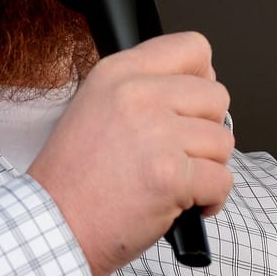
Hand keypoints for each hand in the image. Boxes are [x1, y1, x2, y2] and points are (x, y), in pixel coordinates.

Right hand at [27, 32, 234, 275]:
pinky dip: (211, 200)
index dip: (203, 77)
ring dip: (207, 168)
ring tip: (173, 180)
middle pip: (217, 97)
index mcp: (118, 73)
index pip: (192, 48)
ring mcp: (156, 133)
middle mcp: (137, 95)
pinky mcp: (171, 174)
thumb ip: (144, 88)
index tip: (193, 104)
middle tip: (179, 153)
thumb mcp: (96, 106)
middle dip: (207, 130)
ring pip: (223, 141)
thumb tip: (198, 85)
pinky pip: (222, 180)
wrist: (53, 227)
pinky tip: (182, 204)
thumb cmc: (73, 179)